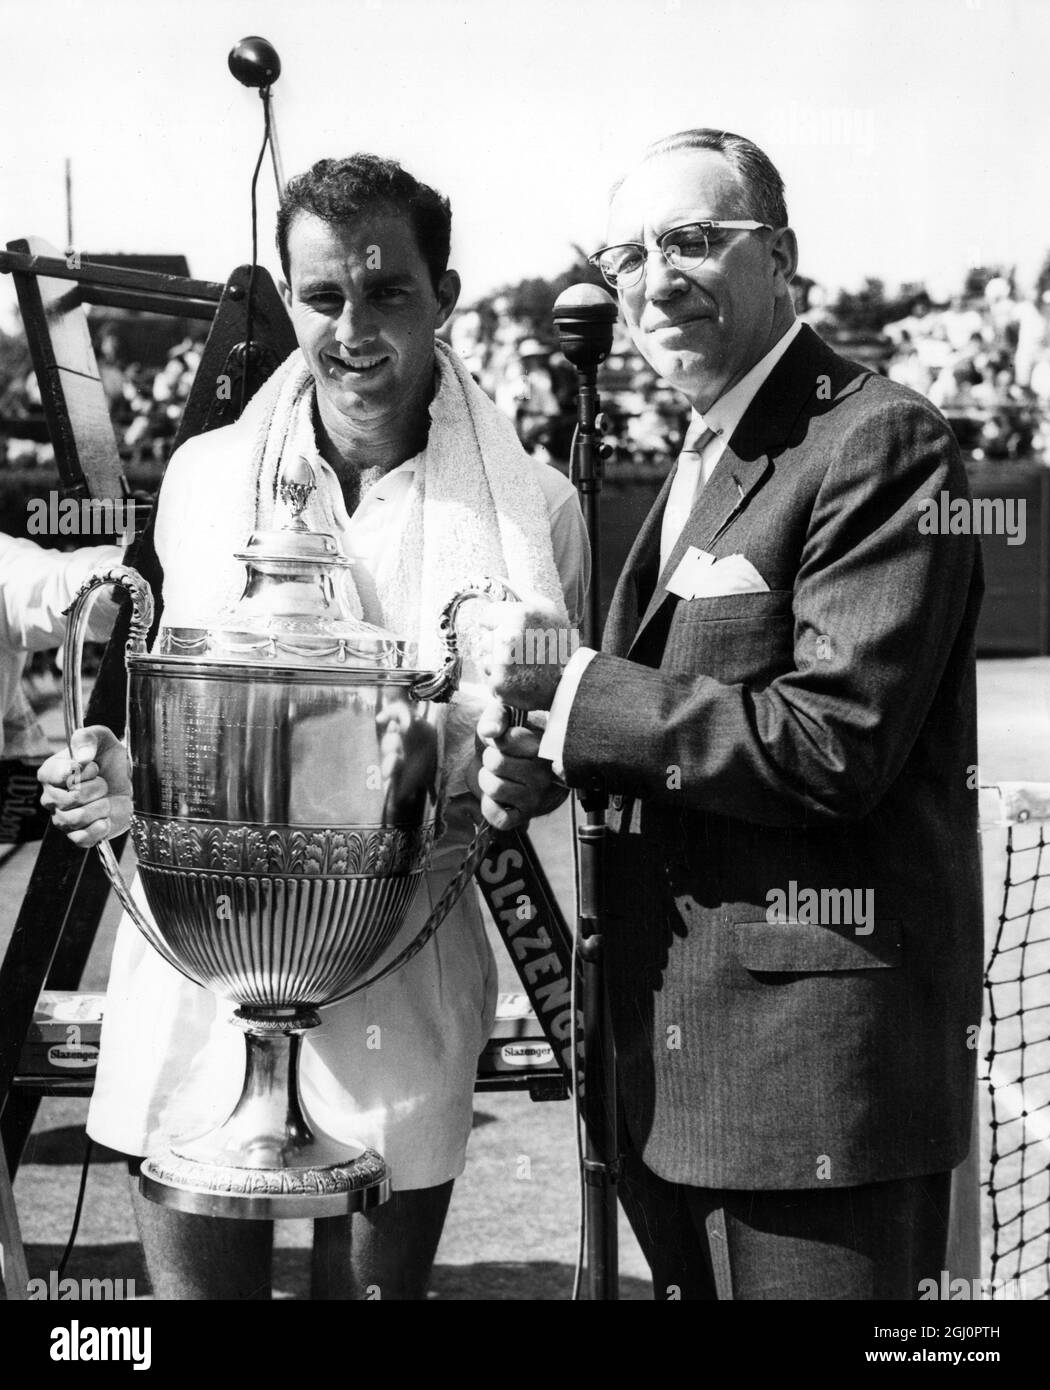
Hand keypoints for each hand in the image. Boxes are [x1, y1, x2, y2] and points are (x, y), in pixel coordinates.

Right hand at [37, 725, 131, 847]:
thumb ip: (88, 738)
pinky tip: (105, 817)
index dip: (84, 772)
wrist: (128, 783)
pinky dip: (100, 827)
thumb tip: (82, 756)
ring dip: (101, 807)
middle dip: (97, 788)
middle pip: (72, 798)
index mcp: (50, 773)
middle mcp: (51, 797)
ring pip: (77, 819)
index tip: (94, 767)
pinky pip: (83, 839)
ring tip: (104, 799)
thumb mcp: (103, 739)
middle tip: (102, 784)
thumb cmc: (110, 761)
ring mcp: (62, 819)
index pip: (62, 776)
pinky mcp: (77, 835)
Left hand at [472, 700, 566, 831]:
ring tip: (496, 777)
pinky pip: (499, 817)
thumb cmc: (508, 744)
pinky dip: (489, 808)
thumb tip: (491, 731)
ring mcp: (535, 797)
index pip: (508, 739)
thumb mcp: (503, 720)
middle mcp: (543, 773)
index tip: (502, 742)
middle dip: (488, 761)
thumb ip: (496, 717)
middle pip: (496, 763)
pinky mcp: (524, 816)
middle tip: (497, 762)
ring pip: (495, 788)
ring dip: (486, 781)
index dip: (496, 740)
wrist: (515, 772)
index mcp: (541, 746)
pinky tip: (495, 799)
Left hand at [476, 590, 575, 711]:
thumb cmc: (559, 642)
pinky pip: (489, 677)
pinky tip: (519, 678)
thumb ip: (520, 591)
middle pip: (484, 638)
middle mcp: (506, 639)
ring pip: (485, 658)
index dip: (498, 622)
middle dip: (498, 643)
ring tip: (521, 665)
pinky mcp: (498, 685)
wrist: (570, 681)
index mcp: (517, 616)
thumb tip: (496, 577)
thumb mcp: (547, 609)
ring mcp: (501, 664)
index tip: (512, 630)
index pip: (486, 616)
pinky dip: (501, 679)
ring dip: (498, 661)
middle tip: (521, 651)